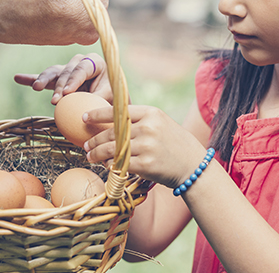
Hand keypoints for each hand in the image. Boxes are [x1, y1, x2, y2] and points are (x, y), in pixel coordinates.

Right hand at [14, 52, 111, 103]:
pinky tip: (18, 78)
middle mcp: (80, 62)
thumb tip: (86, 111)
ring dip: (44, 80)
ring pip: (53, 72)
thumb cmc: (112, 98)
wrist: (108, 100)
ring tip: (36, 87)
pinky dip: (31, 78)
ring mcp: (67, 69)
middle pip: (66, 71)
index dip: (74, 80)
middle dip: (59, 86)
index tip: (67, 93)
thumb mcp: (110, 98)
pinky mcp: (58, 78)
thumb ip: (99, 100)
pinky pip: (43, 78)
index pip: (82, 69)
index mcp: (95, 62)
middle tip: (55, 100)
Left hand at [83, 105, 207, 188]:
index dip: (98, 114)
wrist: (193, 165)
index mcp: (151, 113)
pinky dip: (110, 166)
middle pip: (112, 132)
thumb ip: (139, 121)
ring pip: (112, 149)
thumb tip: (110, 122)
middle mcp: (148, 127)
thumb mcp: (160, 123)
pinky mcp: (145, 165)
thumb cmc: (174, 144)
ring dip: (97, 153)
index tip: (85, 117)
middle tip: (85, 144)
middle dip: (94, 139)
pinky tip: (105, 166)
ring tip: (90, 156)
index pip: (117, 111)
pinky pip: (120, 165)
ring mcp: (147, 146)